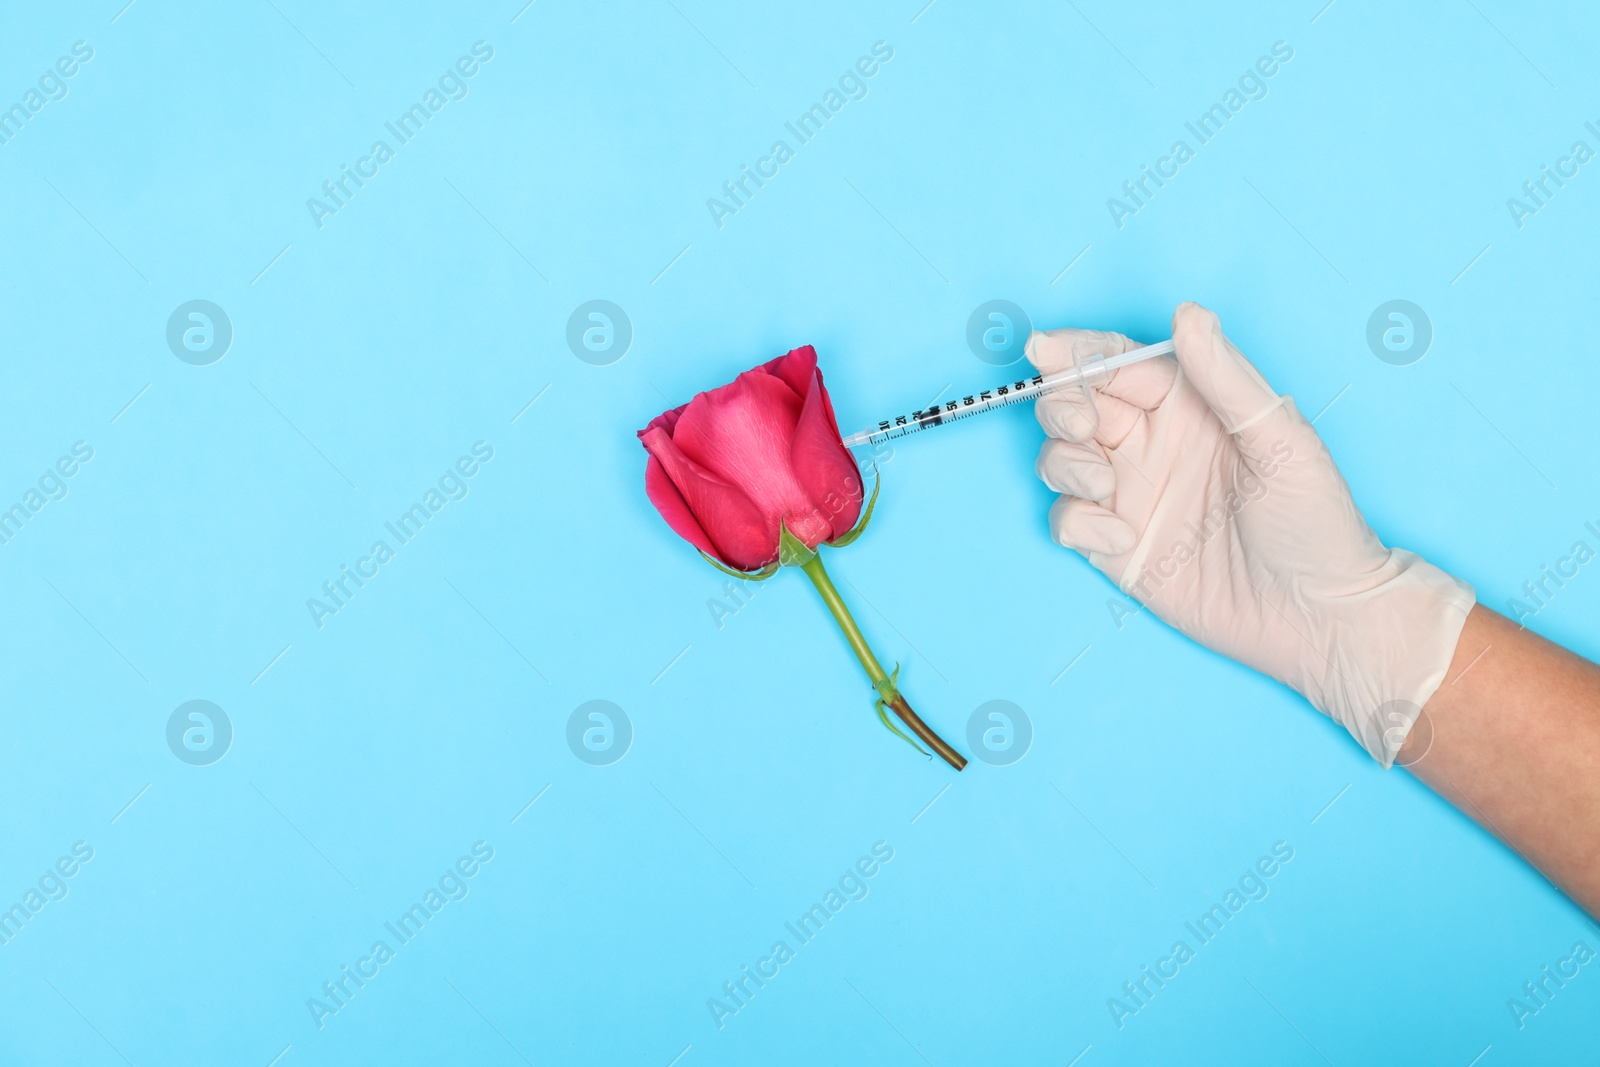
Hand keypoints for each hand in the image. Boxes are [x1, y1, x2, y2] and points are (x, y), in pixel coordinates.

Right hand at [1029, 302, 1474, 764]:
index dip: (1077, 351)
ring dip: (1065, 464)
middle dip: (1060, 406)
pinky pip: (1068, 521)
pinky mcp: (1117, 547)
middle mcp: (1153, 445)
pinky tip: (1121, 539)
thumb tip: (1188, 314)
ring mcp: (1132, 496)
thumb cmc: (1318, 524)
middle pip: (1076, 405)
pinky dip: (1079, 524)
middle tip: (1081, 425)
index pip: (1119, 363)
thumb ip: (1227, 378)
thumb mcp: (1282, 441)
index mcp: (1191, 407)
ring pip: (1060, 459)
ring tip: (1105, 488)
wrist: (1319, 619)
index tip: (1043, 348)